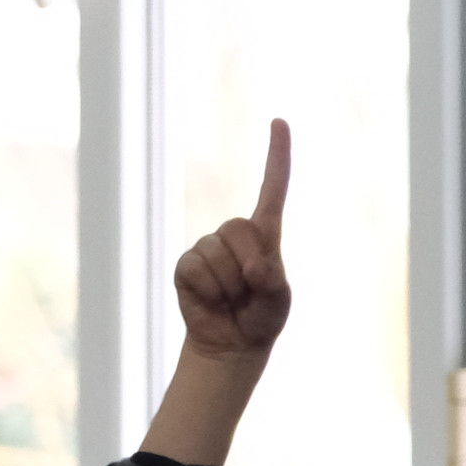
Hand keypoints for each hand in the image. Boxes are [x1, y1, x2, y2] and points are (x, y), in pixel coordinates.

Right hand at [169, 119, 291, 362]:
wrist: (231, 343)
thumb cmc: (261, 317)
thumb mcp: (278, 300)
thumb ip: (271, 280)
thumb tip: (255, 268)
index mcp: (266, 234)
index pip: (273, 188)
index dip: (277, 155)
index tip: (279, 121)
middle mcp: (234, 235)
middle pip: (238, 228)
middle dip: (246, 262)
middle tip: (249, 290)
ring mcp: (207, 249)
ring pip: (215, 253)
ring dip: (226, 284)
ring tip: (230, 300)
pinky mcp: (186, 267)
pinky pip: (194, 269)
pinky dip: (206, 290)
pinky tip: (210, 301)